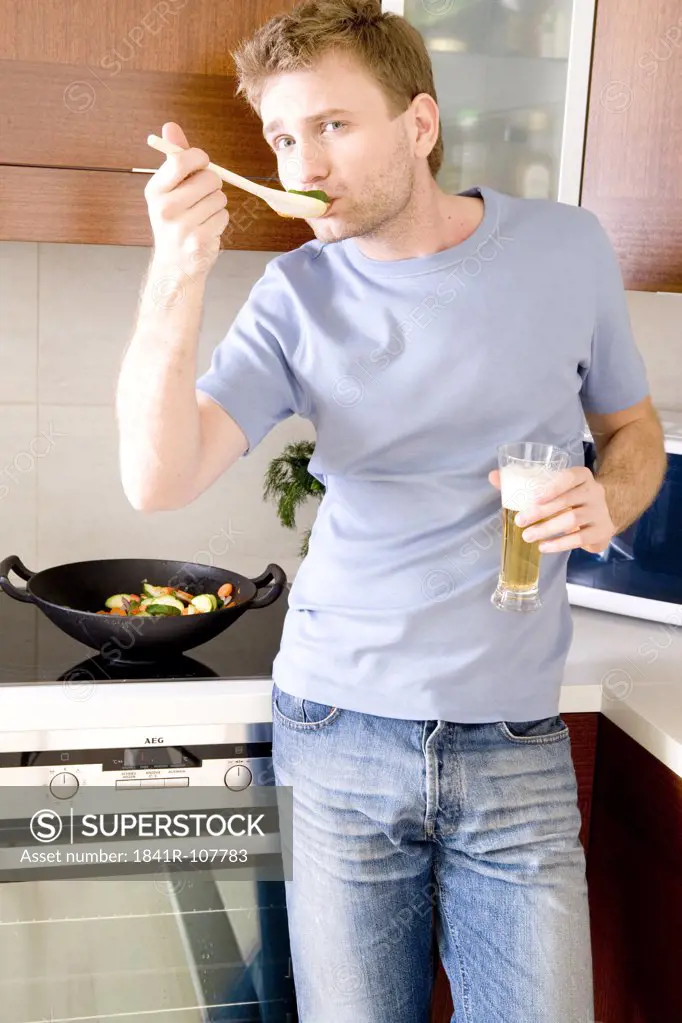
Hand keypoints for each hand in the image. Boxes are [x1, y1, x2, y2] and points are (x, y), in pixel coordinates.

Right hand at [144, 122, 228, 275]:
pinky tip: (206, 228)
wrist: (175, 264)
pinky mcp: (199, 240)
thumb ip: (174, 158)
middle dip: (212, 184)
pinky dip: (220, 220)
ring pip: (219, 197)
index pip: (183, 160)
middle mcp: (165, 208)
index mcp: (155, 190)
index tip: (200, 165)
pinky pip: (223, 216)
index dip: (200, 158)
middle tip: (201, 196)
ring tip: (202, 215)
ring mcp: (182, 226)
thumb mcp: (168, 189)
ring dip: (216, 204)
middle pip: (209, 178)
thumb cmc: (174, 221)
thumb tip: (170, 126)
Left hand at [488, 467, 615, 553]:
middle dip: (541, 512)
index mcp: (581, 476)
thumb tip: (493, 476)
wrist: (601, 515)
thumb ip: (524, 482)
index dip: (552, 487)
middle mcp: (594, 491)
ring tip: (527, 536)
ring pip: (573, 520)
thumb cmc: (570, 498)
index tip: (533, 497)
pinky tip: (544, 547)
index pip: (569, 477)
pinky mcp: (602, 531)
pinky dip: (560, 544)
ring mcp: (600, 511)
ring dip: (548, 529)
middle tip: (520, 522)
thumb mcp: (553, 488)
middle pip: (567, 501)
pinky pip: (580, 538)